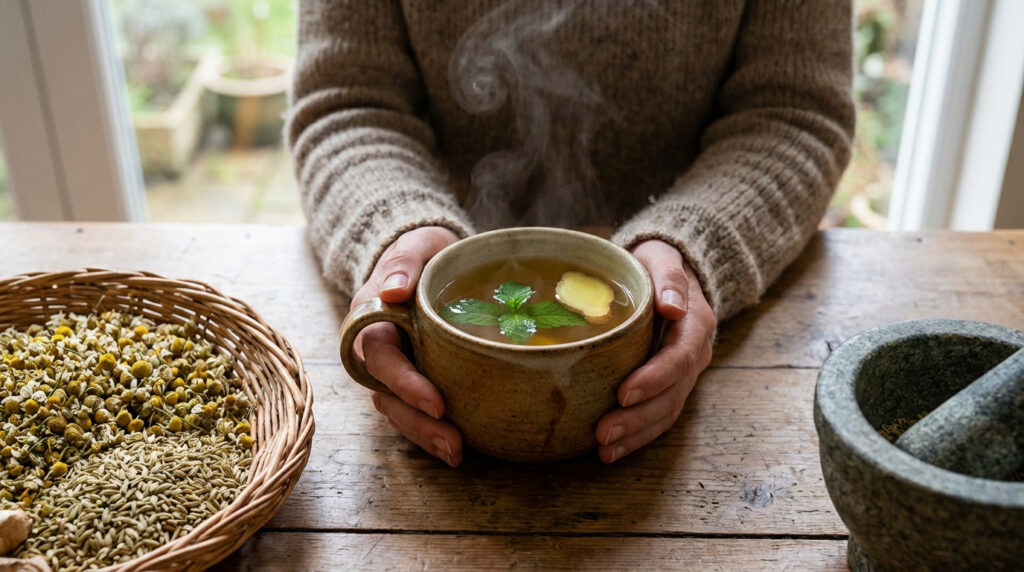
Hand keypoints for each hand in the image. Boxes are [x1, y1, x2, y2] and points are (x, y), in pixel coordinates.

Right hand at [350, 226, 462, 466]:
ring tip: (457, 453)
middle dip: (418, 424)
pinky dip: (432, 430)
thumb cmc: (423, 253)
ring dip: (425, 436)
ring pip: (399, 411)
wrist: (429, 260)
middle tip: (453, 443)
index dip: (406, 384)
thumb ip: (404, 261)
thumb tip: (393, 289)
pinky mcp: (413, 380)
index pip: (382, 359)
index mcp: (370, 321)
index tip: (437, 403)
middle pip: (387, 396)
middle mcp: (375, 351)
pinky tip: (459, 446)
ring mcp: (393, 370)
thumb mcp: (415, 245)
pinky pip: (415, 410)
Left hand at [595, 239, 715, 462]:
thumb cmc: (655, 263)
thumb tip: (673, 306)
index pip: (680, 358)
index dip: (654, 379)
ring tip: (603, 449)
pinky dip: (636, 436)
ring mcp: (683, 375)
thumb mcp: (662, 258)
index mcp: (695, 324)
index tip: (624, 392)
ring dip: (635, 434)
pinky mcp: (667, 387)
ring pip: (665, 412)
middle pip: (672, 394)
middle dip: (638, 418)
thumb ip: (669, 277)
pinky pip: (656, 417)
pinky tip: (610, 451)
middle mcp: (695, 355)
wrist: (663, 274)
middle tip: (603, 432)